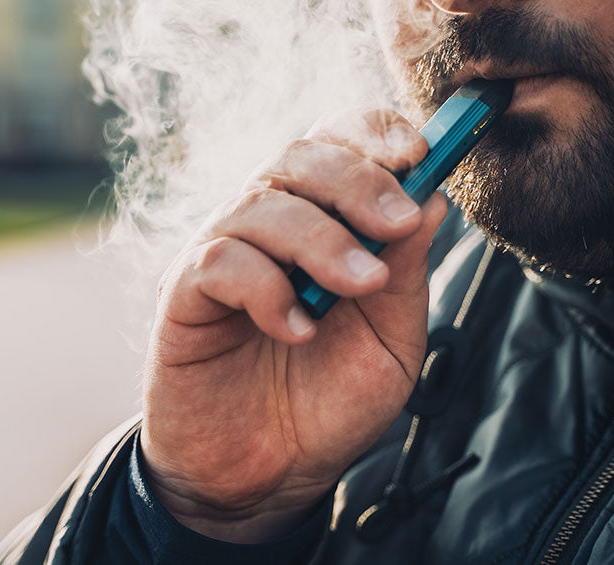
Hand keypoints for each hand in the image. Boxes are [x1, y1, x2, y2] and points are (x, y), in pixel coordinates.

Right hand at [141, 108, 446, 541]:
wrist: (267, 479)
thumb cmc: (327, 405)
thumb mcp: (391, 341)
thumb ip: (407, 273)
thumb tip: (431, 199)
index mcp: (320, 223)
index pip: (337, 144)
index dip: (373, 134)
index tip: (418, 154)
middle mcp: (267, 226)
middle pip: (300, 157)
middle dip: (357, 181)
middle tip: (396, 224)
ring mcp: (221, 254)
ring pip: (261, 205)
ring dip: (321, 240)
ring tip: (359, 288)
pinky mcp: (182, 294)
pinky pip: (219, 261)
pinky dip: (266, 287)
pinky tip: (296, 330)